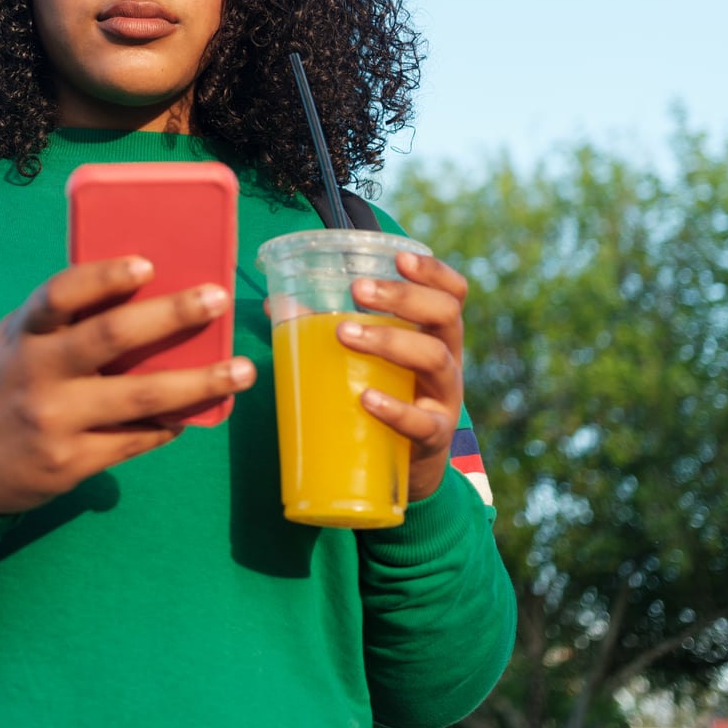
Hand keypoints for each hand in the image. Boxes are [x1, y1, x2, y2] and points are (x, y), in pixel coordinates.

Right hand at [0, 256, 256, 514]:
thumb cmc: (6, 384)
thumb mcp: (17, 341)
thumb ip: (64, 321)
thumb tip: (146, 293)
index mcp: (23, 333)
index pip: (61, 294)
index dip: (104, 277)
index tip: (148, 265)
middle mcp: (37, 373)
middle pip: (111, 337)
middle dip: (171, 315)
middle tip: (216, 300)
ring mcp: (55, 420)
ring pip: (140, 398)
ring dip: (199, 382)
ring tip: (242, 371)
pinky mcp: (72, 462)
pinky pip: (136, 439)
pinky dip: (170, 425)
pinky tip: (195, 413)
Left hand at [335, 248, 467, 503]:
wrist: (407, 470)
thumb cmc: (387, 397)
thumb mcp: (373, 361)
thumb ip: (330, 328)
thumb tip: (275, 302)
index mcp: (435, 335)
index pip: (452, 293)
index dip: (432, 271)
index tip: (398, 257)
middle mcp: (449, 361)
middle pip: (445, 316)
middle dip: (403, 297)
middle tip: (358, 289)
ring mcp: (445, 400)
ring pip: (434, 359)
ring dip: (389, 341)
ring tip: (346, 334)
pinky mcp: (433, 438)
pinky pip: (422, 422)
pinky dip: (394, 409)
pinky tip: (366, 399)